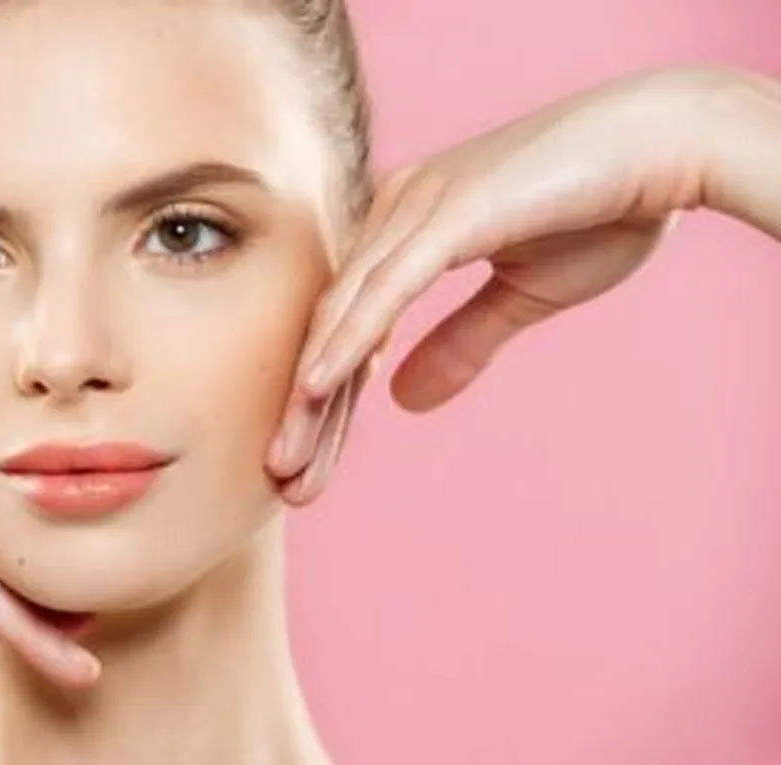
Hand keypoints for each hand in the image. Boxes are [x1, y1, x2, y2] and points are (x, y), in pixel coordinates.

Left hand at [267, 65, 780, 503]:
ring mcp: (417, 206)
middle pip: (335, 324)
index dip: (329, 401)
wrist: (666, 146)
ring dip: (313, 390)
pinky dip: (349, 339)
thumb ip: (460, 343)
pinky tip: (316, 388)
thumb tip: (402, 400)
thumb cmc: (600, 211)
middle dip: (308, 408)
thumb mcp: (520, 297)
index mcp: (406, 227)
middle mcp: (396, 210)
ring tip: (285, 455)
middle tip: (282, 476)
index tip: (309, 463)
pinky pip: (386, 289)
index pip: (352, 327)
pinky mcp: (449, 211)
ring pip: (347, 313)